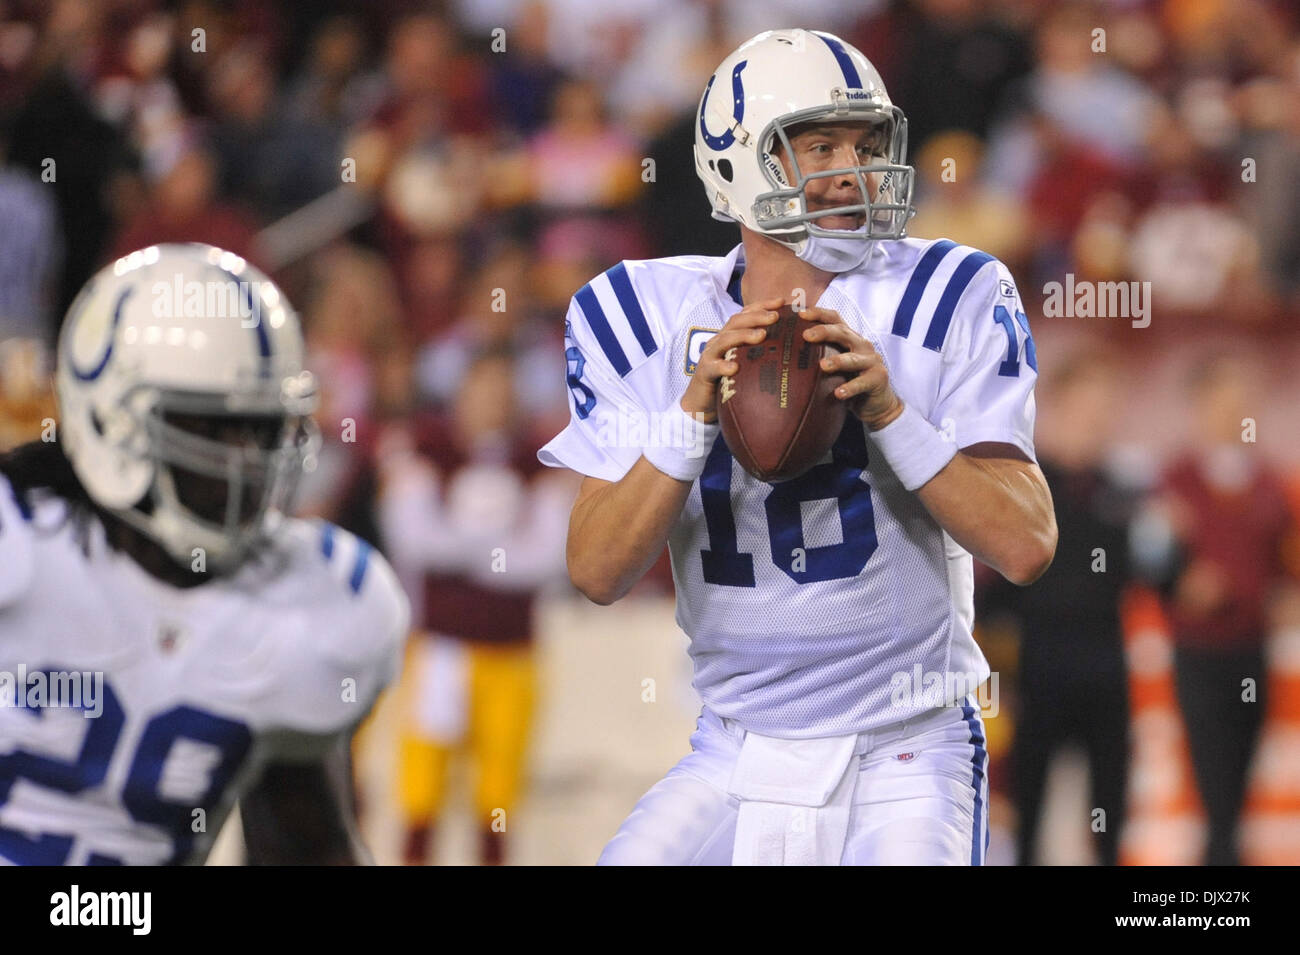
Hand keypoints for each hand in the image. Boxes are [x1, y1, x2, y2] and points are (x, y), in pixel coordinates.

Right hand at [680, 297, 783, 422]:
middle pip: (736, 322)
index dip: (763, 305)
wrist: (702, 401)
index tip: (782, 302)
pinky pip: (713, 367)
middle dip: (756, 316)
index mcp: (731, 335)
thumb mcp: (746, 362)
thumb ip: (762, 352)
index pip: (746, 314)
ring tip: (761, 335)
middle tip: (775, 317)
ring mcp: (710, 355)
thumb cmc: (728, 380)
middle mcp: (720, 340)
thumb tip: (792, 348)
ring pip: (725, 339)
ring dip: (743, 335)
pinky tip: (735, 368)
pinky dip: (723, 366)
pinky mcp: (704, 372)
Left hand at [798, 307, 902, 429]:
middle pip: (843, 333)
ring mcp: (872, 361)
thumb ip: (818, 356)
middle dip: (824, 332)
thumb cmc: (850, 380)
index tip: (799, 313)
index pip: (835, 319)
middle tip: (806, 335)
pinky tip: (838, 393)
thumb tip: (782, 353)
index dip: (818, 313)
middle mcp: (862, 345)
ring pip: (853, 359)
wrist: (877, 402)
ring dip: (838, 361)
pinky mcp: (878, 378)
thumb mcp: (835, 365)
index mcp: (849, 338)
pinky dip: (850, 388)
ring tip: (823, 366)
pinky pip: (862, 383)